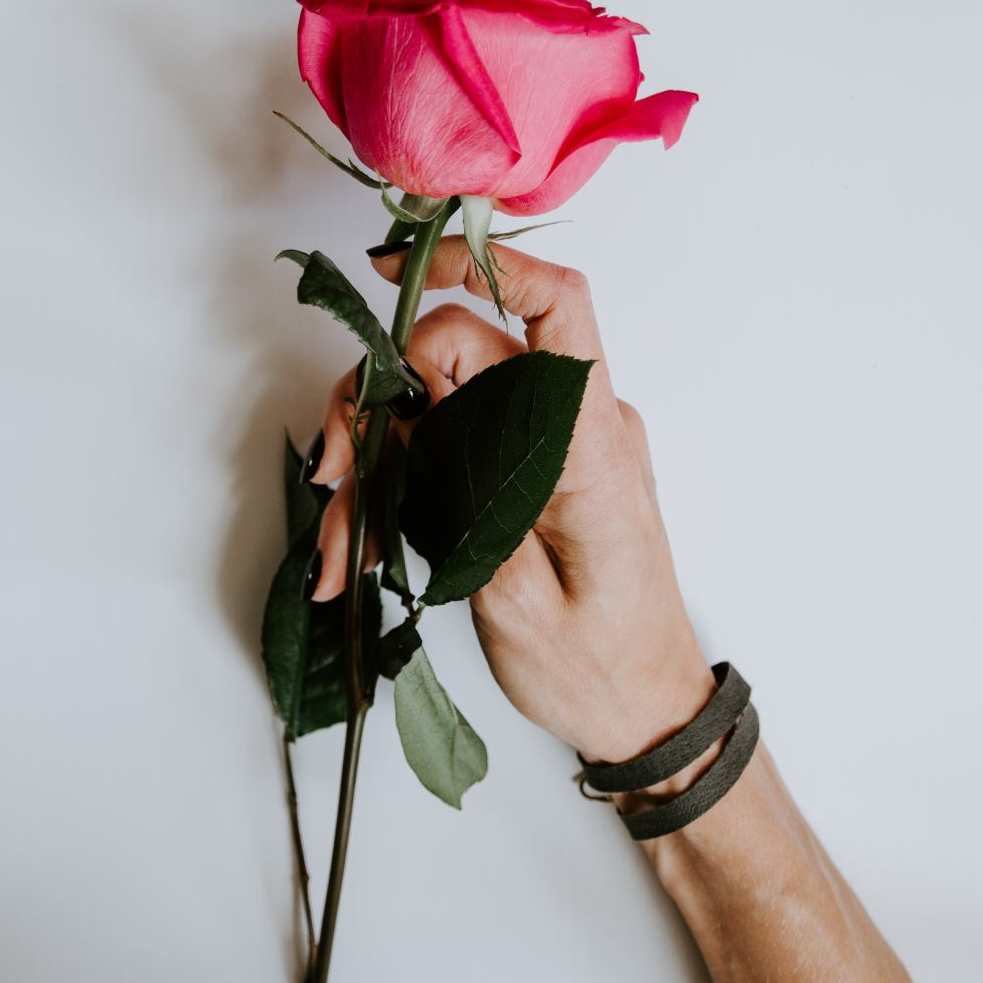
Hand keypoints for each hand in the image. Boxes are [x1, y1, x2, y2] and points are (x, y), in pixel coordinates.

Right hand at [305, 236, 711, 761]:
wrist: (648, 716)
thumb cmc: (599, 670)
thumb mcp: (516, 594)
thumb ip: (465, 486)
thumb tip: (415, 394)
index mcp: (590, 444)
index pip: (557, 306)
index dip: (480, 267)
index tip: (395, 273)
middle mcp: (575, 426)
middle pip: (461, 353)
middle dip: (378, 404)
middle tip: (335, 479)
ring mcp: (551, 446)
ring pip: (440, 404)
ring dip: (378, 461)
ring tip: (341, 546)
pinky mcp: (530, 470)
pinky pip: (456, 443)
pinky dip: (403, 486)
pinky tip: (362, 549)